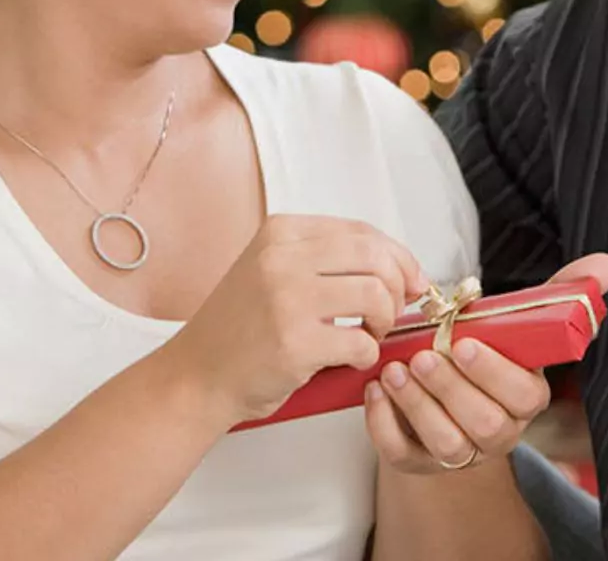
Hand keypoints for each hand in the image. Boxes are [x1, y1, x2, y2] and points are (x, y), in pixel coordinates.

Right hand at [168, 214, 430, 425]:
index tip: (412, 280)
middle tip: (390, 313)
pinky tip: (349, 358)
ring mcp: (287, 299)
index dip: (399, 257)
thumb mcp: (274, 270)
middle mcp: (282, 257)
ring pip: (376, 295)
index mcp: (282, 232)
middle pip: (376, 258)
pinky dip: (367, 354)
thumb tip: (405, 270)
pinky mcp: (295, 343)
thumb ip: (328, 260)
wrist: (196, 376)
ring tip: (369, 334)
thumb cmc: (241, 329)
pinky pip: (362, 342)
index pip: (364, 232)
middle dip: (398, 287)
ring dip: (385, 321)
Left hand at [364, 252, 607, 473]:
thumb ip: (561, 293)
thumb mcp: (521, 319)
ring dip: (416, 405)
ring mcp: (460, 451)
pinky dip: (384, 424)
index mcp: (527, 397)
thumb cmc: (486, 348)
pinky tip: (375, 390)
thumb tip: (607, 264)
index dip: (492, 372)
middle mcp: (499, 431)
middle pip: (483, 424)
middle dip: (450, 389)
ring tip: (393, 370)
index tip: (463, 342)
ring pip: (445, 443)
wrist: (446, 387)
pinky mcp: (419, 460)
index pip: (521, 395)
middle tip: (422, 356)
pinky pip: (402, 454)